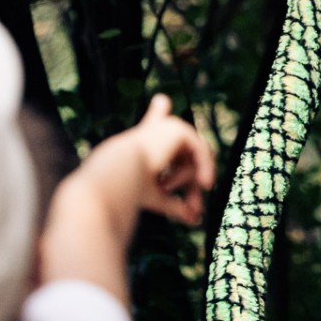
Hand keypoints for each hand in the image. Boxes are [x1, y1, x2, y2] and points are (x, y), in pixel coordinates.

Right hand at [113, 95, 214, 224]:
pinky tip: (205, 184)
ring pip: (192, 158)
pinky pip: (200, 150)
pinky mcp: (177, 129)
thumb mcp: (155, 196)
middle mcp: (151, 131)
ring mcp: (165, 127)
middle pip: (183, 156)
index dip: (157, 111)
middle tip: (194, 210)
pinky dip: (204, 167)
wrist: (116, 177)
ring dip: (188, 181)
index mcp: (139, 143)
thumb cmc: (126, 190)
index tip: (161, 100)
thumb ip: (174, 203)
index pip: (152, 123)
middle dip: (191, 184)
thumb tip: (195, 220)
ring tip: (168, 190)